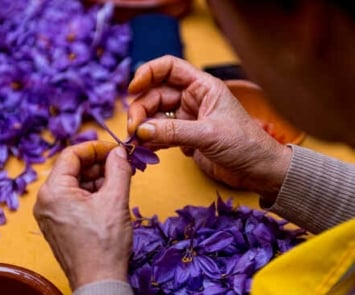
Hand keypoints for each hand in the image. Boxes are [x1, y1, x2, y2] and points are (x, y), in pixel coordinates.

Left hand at [33, 141, 132, 289]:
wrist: (99, 280)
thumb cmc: (104, 244)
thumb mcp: (116, 199)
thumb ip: (118, 168)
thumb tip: (118, 151)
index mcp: (53, 192)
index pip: (71, 154)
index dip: (95, 148)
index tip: (115, 149)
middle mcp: (46, 201)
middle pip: (73, 169)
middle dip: (98, 164)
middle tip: (121, 164)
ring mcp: (51, 214)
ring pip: (75, 184)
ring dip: (97, 178)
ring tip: (120, 180)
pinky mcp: (59, 224)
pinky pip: (74, 199)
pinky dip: (92, 193)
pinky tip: (110, 194)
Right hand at [128, 55, 290, 200]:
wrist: (257, 170)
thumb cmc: (244, 144)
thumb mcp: (208, 134)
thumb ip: (173, 131)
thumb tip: (141, 130)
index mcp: (202, 87)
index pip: (168, 68)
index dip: (148, 73)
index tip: (132, 89)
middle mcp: (192, 99)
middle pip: (156, 94)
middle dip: (142, 109)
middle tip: (134, 129)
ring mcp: (187, 118)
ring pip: (156, 115)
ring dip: (143, 126)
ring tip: (136, 141)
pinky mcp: (185, 137)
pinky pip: (161, 133)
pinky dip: (151, 140)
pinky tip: (145, 148)